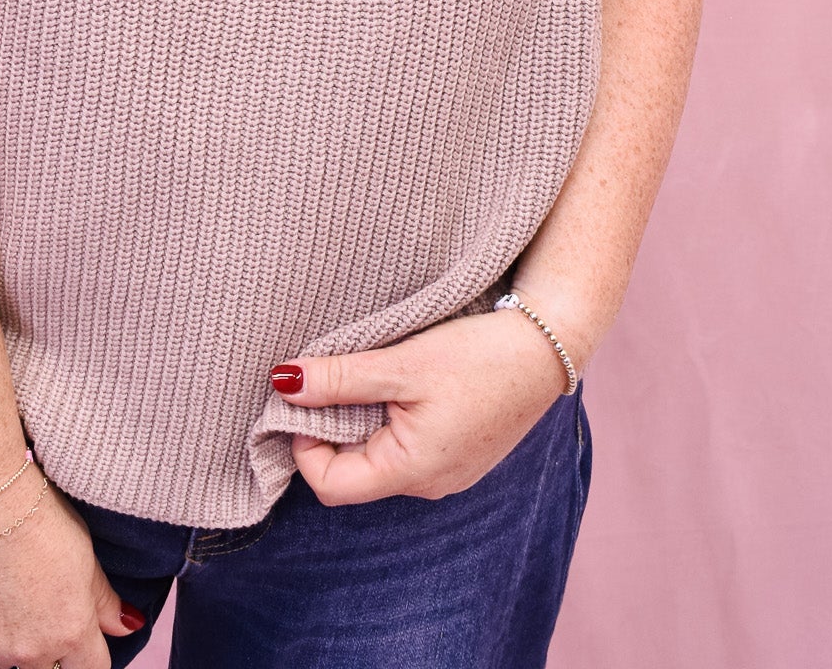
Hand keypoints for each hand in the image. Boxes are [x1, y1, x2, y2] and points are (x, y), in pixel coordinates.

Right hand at [0, 473, 143, 668]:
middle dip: (48, 648)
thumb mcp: (84, 551)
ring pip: (3, 659)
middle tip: (37, 604)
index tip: (80, 632)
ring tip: (3, 586)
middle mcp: (28, 651)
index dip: (88, 651)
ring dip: (8, 638)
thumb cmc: (34, 513)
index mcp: (69, 632)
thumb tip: (129, 627)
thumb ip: (103, 599)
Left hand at [272, 309, 573, 505]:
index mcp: (411, 472)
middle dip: (329, 429)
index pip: (330, 486)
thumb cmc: (478, 357)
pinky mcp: (459, 450)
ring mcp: (448, 470)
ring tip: (364, 373)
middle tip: (328, 378)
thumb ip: (340, 379)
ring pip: (379, 456)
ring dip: (358, 420)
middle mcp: (429, 483)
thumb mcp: (401, 364)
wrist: (548, 346)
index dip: (304, 444)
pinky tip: (396, 380)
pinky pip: (406, 445)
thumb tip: (283, 383)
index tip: (304, 396)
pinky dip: (388, 417)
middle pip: (352, 473)